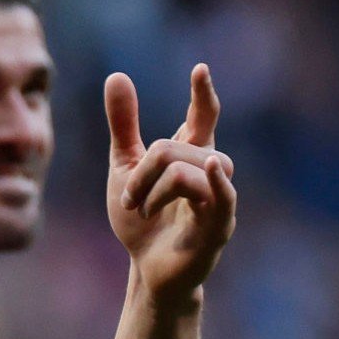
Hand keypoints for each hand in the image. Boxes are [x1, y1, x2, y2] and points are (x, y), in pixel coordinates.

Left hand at [104, 64, 237, 306]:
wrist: (144, 268)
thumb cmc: (141, 219)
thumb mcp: (124, 167)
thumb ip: (124, 125)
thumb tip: (117, 75)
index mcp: (189, 156)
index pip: (202, 118)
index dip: (202, 95)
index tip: (199, 69)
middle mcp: (209, 172)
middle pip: (175, 147)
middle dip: (142, 170)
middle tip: (129, 200)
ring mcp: (217, 197)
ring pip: (188, 167)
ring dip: (153, 188)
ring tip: (140, 209)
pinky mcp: (219, 224)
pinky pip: (222, 195)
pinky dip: (215, 180)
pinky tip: (212, 166)